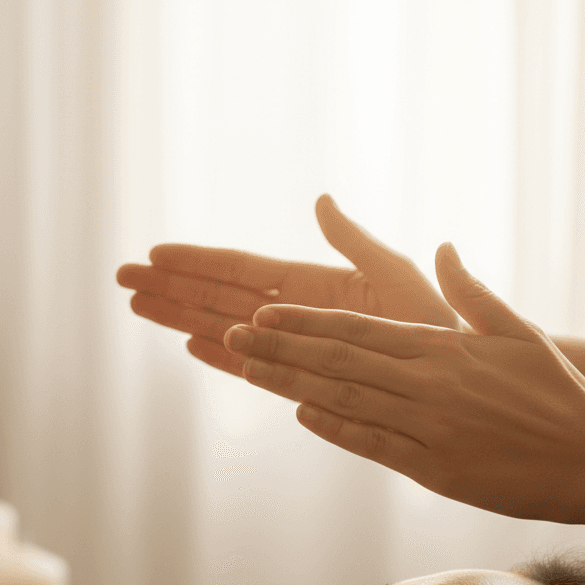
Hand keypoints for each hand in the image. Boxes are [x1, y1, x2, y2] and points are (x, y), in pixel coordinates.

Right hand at [116, 194, 462, 376]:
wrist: (460, 383)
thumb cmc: (440, 322)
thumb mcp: (398, 275)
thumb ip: (356, 242)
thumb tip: (321, 201)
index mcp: (317, 284)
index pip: (244, 269)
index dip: (199, 261)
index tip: (156, 253)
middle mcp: (298, 315)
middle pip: (222, 297)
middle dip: (174, 288)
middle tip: (123, 279)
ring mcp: (297, 348)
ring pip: (228, 329)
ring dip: (183, 318)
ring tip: (139, 307)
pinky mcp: (305, 379)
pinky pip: (254, 367)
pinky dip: (223, 356)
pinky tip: (191, 344)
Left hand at [222, 244, 584, 522]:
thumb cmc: (558, 393)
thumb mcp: (518, 330)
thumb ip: (473, 291)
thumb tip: (444, 247)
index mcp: (442, 347)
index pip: (358, 328)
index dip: (306, 320)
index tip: (265, 313)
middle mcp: (427, 382)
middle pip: (339, 359)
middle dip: (282, 346)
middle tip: (233, 333)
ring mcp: (428, 426)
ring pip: (345, 398)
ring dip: (292, 383)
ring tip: (249, 369)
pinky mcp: (435, 468)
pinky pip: (374, 445)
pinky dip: (335, 429)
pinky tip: (302, 415)